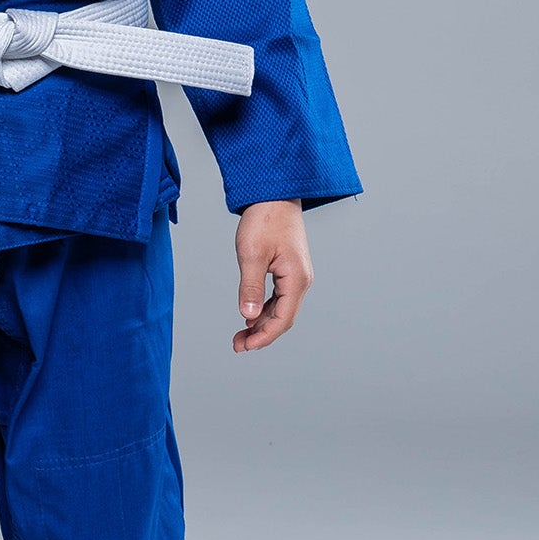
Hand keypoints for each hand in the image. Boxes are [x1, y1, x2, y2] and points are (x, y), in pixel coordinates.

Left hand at [234, 200, 310, 351]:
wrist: (275, 193)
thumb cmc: (264, 219)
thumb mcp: (252, 254)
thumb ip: (250, 287)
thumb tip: (247, 315)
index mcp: (297, 279)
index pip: (282, 320)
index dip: (263, 337)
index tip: (244, 346)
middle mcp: (301, 280)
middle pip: (283, 318)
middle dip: (261, 334)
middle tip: (237, 345)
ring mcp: (297, 275)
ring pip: (280, 309)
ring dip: (261, 323)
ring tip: (240, 334)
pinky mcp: (289, 269)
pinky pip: (279, 297)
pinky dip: (264, 308)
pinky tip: (249, 314)